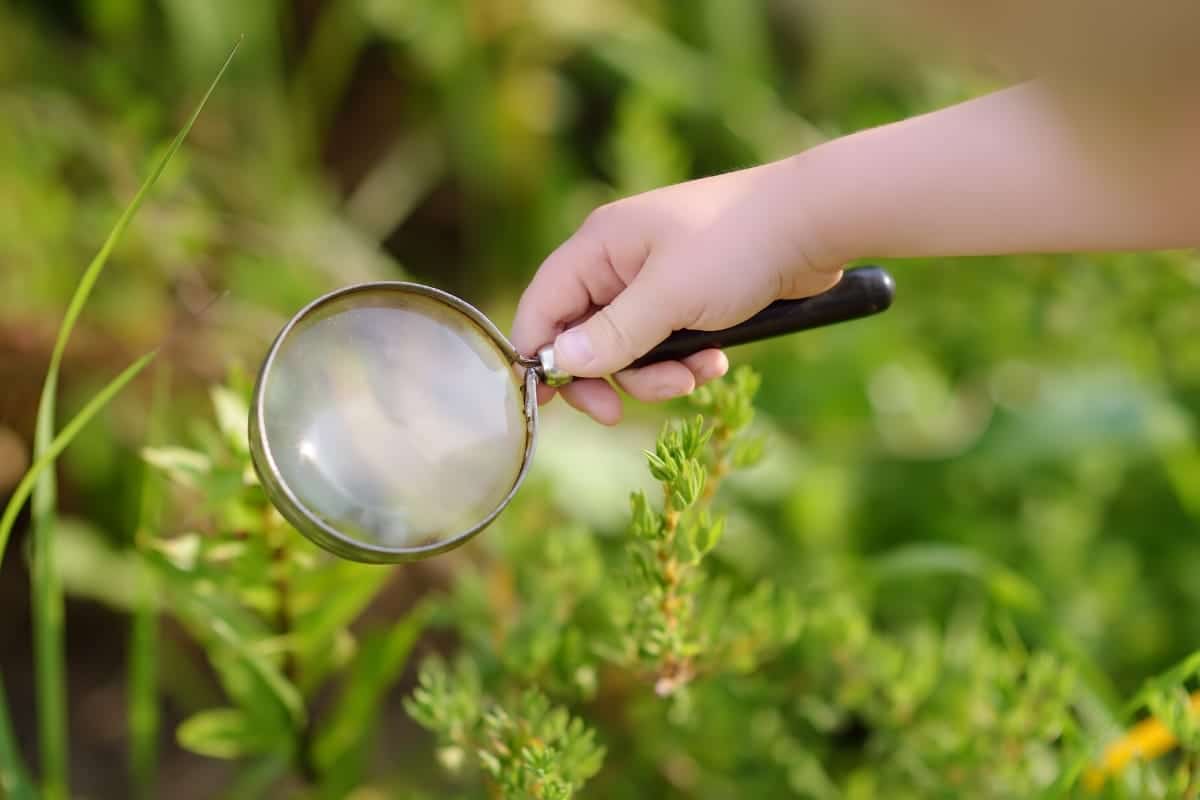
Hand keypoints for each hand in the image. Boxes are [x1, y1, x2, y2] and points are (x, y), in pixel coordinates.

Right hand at [511, 158, 843, 423]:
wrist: (813, 223)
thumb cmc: (736, 247)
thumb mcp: (669, 297)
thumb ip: (612, 334)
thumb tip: (559, 364)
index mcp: (599, 247)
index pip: (542, 307)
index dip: (539, 356)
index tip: (549, 405)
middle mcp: (617, 263)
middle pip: (582, 337)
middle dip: (608, 376)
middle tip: (620, 412)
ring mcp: (653, 281)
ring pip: (627, 349)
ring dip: (656, 374)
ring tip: (694, 375)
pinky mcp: (687, 298)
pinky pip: (665, 345)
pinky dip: (685, 361)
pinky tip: (717, 362)